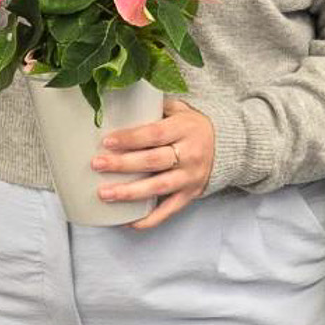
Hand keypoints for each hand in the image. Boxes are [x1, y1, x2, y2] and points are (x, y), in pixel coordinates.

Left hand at [91, 99, 215, 228]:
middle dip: (122, 164)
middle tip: (97, 165)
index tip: (107, 142)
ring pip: (158, 187)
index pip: (154, 134)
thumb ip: (154, 107)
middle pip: (152, 161)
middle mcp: (189, 154)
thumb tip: (119, 103)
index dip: (130, 138)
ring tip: (105, 194)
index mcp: (184, 129)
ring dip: (129, 192)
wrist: (227, 145)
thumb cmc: (193, 125)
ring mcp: (190, 177)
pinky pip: (169, 210)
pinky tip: (129, 221)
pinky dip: (149, 219)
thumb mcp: (180, 109)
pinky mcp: (190, 194)